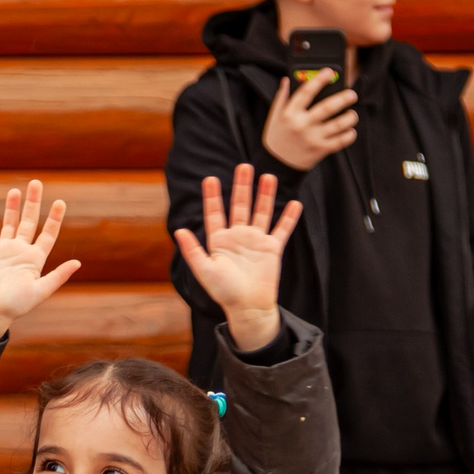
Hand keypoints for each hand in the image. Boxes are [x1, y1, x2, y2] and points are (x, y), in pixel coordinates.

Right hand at [0, 179, 81, 340]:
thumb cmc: (16, 305)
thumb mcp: (41, 291)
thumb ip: (58, 276)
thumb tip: (78, 263)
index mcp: (34, 259)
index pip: (47, 234)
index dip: (54, 218)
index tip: (59, 202)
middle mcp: (19, 252)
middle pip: (28, 222)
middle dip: (32, 203)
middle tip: (36, 183)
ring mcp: (1, 252)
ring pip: (8, 224)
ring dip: (11, 208)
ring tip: (15, 190)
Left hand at [173, 165, 300, 351]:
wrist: (247, 307)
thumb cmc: (224, 292)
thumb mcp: (204, 270)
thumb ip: (193, 250)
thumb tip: (179, 230)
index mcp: (219, 241)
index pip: (215, 213)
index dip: (213, 197)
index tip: (210, 179)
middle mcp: (238, 237)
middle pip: (240, 206)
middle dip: (242, 186)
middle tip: (244, 166)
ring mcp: (256, 242)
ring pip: (261, 212)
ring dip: (265, 195)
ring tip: (268, 176)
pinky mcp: (272, 249)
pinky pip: (282, 230)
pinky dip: (288, 217)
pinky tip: (294, 203)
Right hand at [258, 70, 357, 170]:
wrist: (276, 166)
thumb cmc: (276, 139)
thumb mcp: (274, 117)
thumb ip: (281, 97)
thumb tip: (286, 79)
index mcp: (290, 114)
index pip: (306, 92)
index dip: (319, 79)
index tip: (329, 72)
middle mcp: (302, 125)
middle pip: (328, 107)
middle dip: (343, 98)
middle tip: (352, 95)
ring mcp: (313, 138)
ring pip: (338, 124)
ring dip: (350, 117)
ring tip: (352, 114)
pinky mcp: (320, 150)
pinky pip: (340, 141)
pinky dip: (349, 135)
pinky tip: (350, 130)